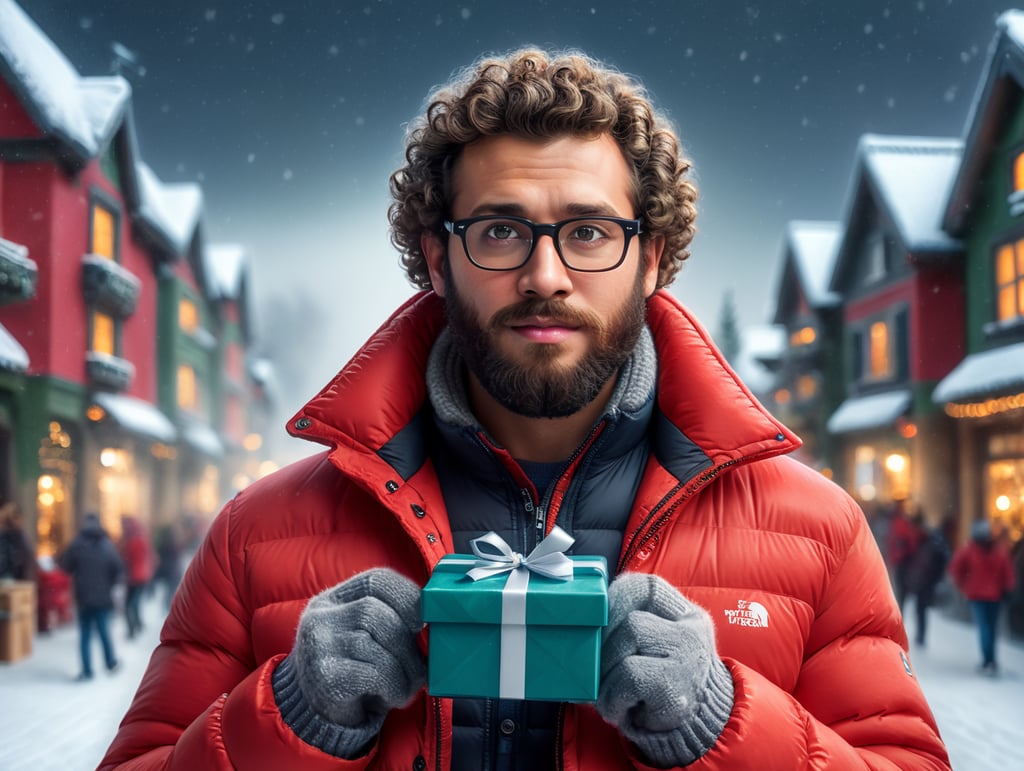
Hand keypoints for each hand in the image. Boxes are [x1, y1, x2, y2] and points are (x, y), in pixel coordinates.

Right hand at [273, 567, 425, 756]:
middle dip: (406, 640)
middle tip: (421, 665)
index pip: (375, 580)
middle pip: (373, 611)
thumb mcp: (367, 635)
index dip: (407, 595)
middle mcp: (320, 617)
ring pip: (371, 642)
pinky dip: (393, 684)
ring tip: (410, 683)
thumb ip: (392, 620)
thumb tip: (436, 623)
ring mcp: (318, 645)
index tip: (423, 620)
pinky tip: (394, 695)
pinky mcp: (324, 677)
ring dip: (403, 667)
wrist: (318, 712)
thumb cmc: (354, 668)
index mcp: (334, 599)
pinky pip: (371, 673)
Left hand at [597, 572, 733, 767]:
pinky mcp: (677, 685)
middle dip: (604, 642)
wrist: (697, 730)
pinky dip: (613, 696)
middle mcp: (691, 629)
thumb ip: (627, 627)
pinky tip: (617, 709)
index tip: (597, 624)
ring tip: (609, 692)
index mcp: (684, 614)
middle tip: (597, 668)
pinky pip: (630, 675)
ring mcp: (688, 655)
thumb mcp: (653, 647)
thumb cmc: (661, 686)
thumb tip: (577, 626)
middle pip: (633, 613)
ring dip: (607, 669)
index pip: (645, 586)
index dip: (614, 600)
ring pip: (632, 633)